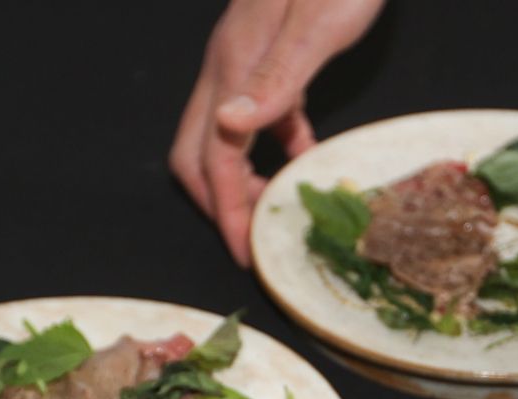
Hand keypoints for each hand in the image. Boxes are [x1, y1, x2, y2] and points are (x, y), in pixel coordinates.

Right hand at [170, 0, 385, 267]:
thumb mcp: (317, 26)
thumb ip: (278, 79)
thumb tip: (231, 128)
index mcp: (234, 66)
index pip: (215, 157)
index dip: (225, 210)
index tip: (243, 252)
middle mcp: (230, 67)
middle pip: (199, 153)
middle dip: (220, 203)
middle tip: (253, 239)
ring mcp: (248, 61)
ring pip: (224, 138)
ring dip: (243, 179)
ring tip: (274, 209)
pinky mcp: (274, 57)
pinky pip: (262, 117)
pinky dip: (276, 147)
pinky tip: (303, 158)